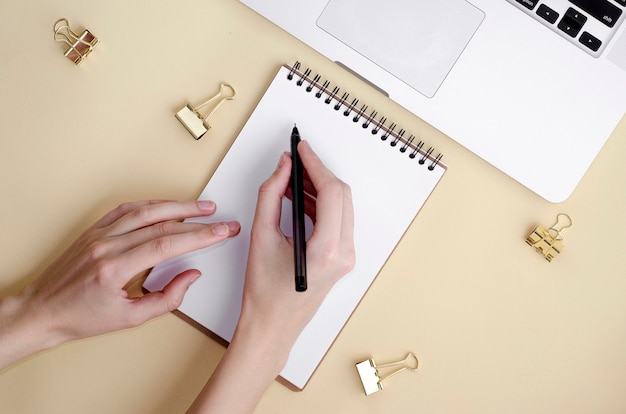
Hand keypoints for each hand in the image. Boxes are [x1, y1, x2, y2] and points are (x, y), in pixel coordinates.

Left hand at [0, 200, 239, 369]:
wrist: (42, 311)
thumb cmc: (80, 317)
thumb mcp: (130, 319)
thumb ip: (167, 298)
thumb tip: (191, 276)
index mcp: (114, 269)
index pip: (167, 245)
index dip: (199, 236)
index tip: (221, 231)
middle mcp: (106, 246)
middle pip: (162, 224)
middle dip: (198, 221)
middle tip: (222, 220)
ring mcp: (99, 234)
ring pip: (146, 211)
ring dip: (179, 206)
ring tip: (203, 207)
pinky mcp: (94, 230)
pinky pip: (127, 209)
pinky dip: (152, 204)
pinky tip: (168, 205)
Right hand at [188, 140, 354, 413]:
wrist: (272, 326)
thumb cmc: (265, 293)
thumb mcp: (261, 237)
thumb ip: (270, 196)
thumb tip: (281, 169)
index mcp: (328, 249)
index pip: (331, 192)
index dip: (315, 165)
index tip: (301, 149)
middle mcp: (344, 253)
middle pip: (341, 196)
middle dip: (318, 174)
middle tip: (296, 161)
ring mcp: (346, 257)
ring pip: (341, 207)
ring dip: (319, 189)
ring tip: (292, 179)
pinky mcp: (341, 258)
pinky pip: (336, 221)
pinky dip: (320, 205)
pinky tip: (300, 198)